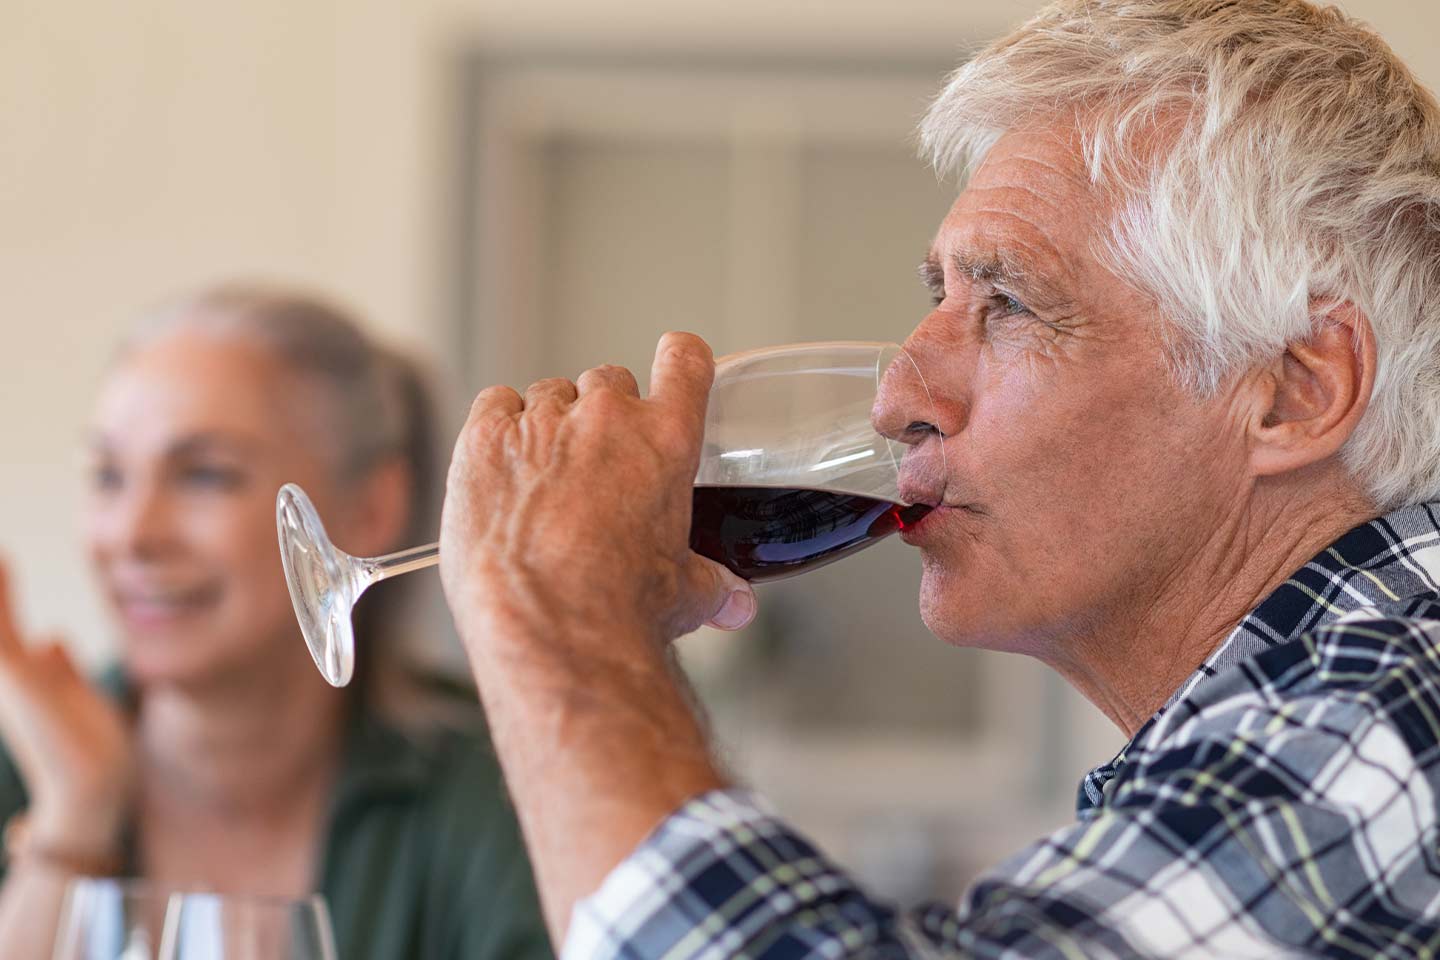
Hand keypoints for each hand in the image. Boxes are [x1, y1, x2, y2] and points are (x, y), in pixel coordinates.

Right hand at [0, 561, 131, 859]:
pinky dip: (0, 596)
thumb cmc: (88, 746)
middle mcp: (5, 673)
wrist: (93, 783)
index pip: (0, 620)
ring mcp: (6, 675)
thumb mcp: (72, 694)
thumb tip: (51, 637)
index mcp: (18, 674)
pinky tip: (2, 560)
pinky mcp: (16, 678)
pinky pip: (0, 627)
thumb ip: (60, 665)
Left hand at [440, 332, 756, 651]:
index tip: (674, 362)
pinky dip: (500, 427)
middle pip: (608, 381)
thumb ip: (711, 583)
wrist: (551, 627)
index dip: (680, 359)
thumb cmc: (622, 610)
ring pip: (550, 393)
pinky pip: (494, 403)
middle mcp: (606, 417)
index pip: (684, 362)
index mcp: (666, 441)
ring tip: (544, 480)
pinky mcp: (484, 438)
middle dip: (604, 416)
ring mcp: (541, 423)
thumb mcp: (684, 593)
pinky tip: (504, 469)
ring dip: (551, 424)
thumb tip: (735, 601)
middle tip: (597, 467)